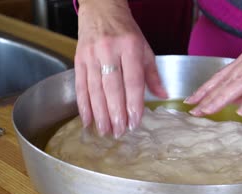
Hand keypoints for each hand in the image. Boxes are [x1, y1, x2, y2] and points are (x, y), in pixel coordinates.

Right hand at [74, 0, 166, 137]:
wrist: (101, 9)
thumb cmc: (126, 31)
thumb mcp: (144, 48)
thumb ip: (152, 74)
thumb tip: (162, 96)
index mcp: (129, 48)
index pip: (133, 81)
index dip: (134, 103)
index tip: (136, 121)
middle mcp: (109, 51)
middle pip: (113, 88)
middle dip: (116, 113)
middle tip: (119, 132)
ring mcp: (91, 56)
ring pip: (95, 90)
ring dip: (100, 113)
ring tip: (105, 131)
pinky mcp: (78, 59)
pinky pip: (80, 86)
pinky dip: (84, 105)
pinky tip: (88, 120)